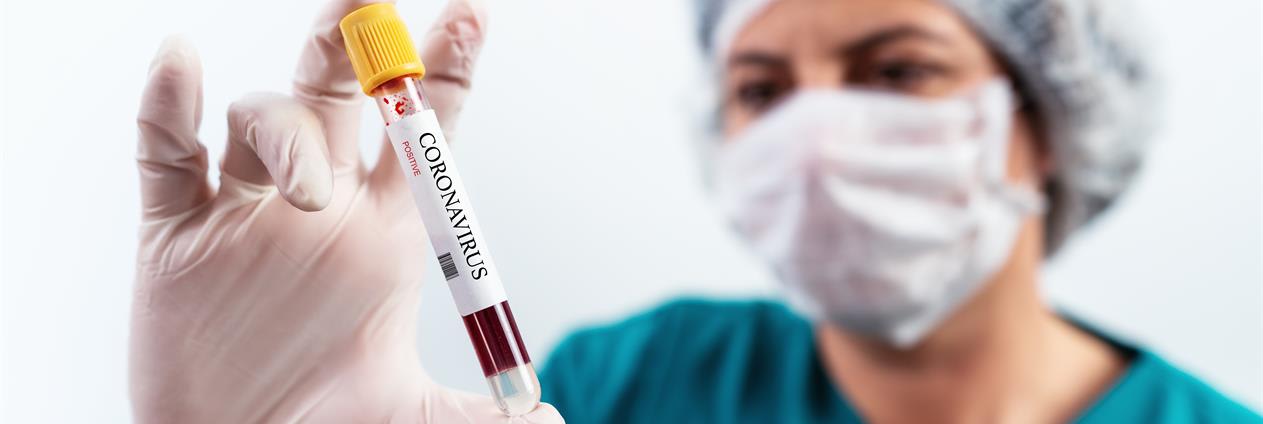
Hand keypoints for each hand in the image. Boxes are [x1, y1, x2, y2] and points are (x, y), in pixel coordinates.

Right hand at [129, 0, 560, 421]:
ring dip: (286, 130)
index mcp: (385, 229)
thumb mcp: (414, 421)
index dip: (444, 68)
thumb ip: (480, 418)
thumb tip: (551, 420)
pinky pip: (163, 151)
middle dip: (358, 45)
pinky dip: (166, 104)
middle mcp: (320, 205)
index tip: (471, 15)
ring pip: (264, 118)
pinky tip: (180, 63)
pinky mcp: (175, 234)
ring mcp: (246, 212)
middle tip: (369, 4)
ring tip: (307, 192)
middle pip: (343, 93)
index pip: (421, 129)